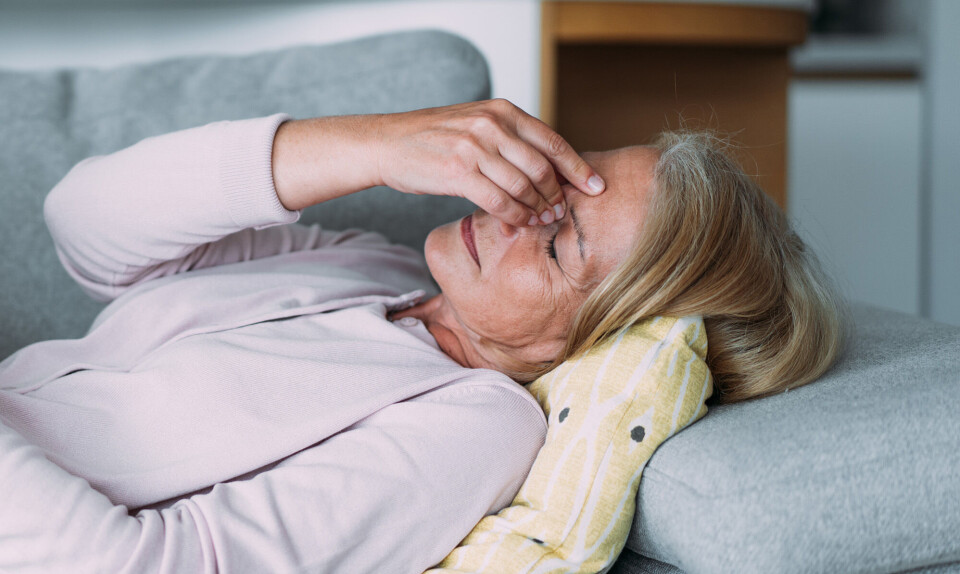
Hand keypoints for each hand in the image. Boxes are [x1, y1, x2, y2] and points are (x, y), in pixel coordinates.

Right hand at [374, 99, 604, 226]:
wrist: (387, 144)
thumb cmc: (434, 139)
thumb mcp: (476, 124)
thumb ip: (510, 138)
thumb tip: (548, 166)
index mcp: (502, 111)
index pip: (553, 141)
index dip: (578, 168)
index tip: (596, 187)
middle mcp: (492, 125)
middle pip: (543, 167)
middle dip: (558, 195)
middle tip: (562, 213)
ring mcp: (474, 147)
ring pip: (524, 186)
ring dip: (538, 209)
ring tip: (544, 221)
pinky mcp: (458, 171)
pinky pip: (499, 200)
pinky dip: (515, 216)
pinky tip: (519, 223)